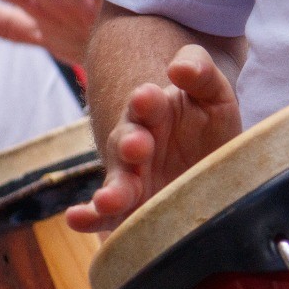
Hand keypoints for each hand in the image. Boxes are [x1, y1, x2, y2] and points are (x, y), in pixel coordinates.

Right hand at [67, 44, 241, 233]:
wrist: (209, 154)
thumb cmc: (208, 118)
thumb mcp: (212, 90)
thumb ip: (200, 71)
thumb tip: (179, 68)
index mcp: (155, 110)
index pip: (146, 102)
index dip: (146, 101)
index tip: (146, 97)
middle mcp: (136, 141)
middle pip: (126, 142)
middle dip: (129, 144)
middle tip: (136, 146)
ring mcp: (132, 175)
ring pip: (117, 182)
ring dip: (112, 191)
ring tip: (108, 200)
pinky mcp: (132, 206)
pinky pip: (106, 214)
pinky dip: (90, 217)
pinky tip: (76, 220)